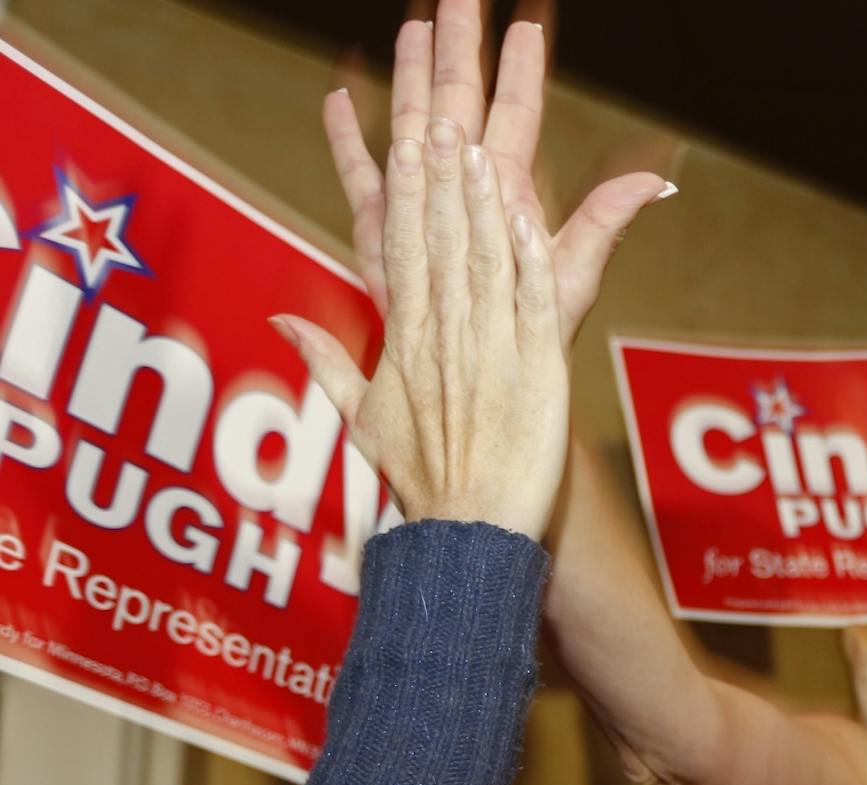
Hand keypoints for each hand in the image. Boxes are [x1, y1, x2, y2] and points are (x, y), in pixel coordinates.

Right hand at [275, 114, 564, 537]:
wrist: (470, 533)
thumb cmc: (422, 484)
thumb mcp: (360, 420)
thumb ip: (326, 362)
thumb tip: (279, 322)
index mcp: (403, 343)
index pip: (401, 251)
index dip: (406, 194)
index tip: (405, 144)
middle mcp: (444, 339)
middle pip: (439, 244)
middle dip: (439, 181)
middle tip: (438, 121)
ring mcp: (491, 353)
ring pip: (484, 264)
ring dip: (482, 205)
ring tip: (478, 151)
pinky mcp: (538, 372)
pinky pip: (534, 305)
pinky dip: (531, 261)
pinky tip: (529, 221)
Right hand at [321, 0, 669, 342]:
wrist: (486, 382)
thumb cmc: (532, 336)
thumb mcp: (572, 274)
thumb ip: (605, 222)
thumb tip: (657, 181)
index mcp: (507, 193)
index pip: (515, 115)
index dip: (520, 71)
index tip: (528, 23)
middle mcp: (464, 190)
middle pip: (458, 103)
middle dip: (459, 49)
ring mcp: (424, 207)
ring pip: (411, 126)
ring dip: (410, 79)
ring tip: (412, 28)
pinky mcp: (387, 235)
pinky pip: (362, 181)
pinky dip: (348, 144)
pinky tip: (340, 102)